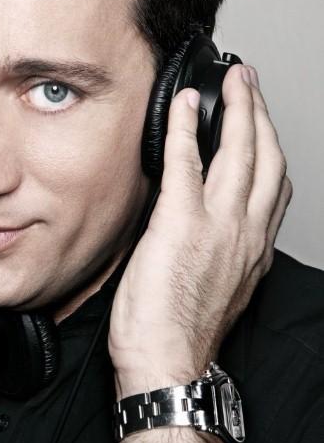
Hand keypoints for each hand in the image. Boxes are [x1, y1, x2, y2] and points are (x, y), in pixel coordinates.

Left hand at [108, 64, 292, 397]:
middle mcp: (245, 230)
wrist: (168, 361)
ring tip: (232, 81)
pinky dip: (183, 127)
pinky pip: (185, 161)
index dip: (270, 147)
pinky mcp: (180, 221)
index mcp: (253, 246)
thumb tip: (208, 227)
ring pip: (239, 152)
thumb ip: (221, 249)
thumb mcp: (217, 284)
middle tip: (248, 83)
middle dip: (259, 113)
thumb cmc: (184, 331)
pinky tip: (181, 104)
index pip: (274, 185)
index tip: (260, 124)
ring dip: (237, 108)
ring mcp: (217, 223)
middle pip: (265, 157)